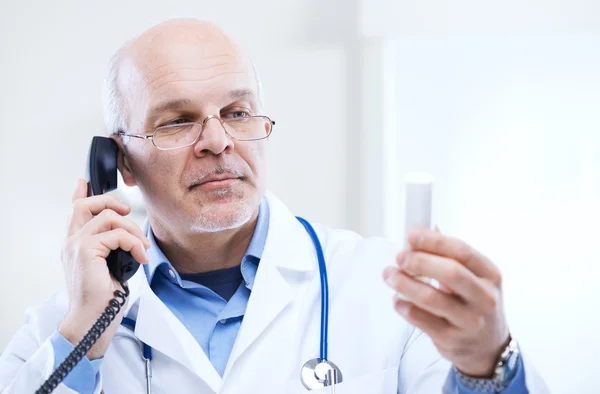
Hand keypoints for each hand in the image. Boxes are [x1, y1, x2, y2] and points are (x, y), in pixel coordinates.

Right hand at [58, 179, 150, 359]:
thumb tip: (129, 236)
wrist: (93, 321)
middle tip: (127, 212)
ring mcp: (76, 246)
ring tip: (142, 248)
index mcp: (74, 246)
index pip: (73, 212)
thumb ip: (110, 248)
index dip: (80, 193)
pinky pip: (117, 235)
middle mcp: (71, 242)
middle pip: (85, 204)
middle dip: (110, 202)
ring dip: (132, 230)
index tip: (84, 182)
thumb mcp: (109, 268)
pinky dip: (134, 244)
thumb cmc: (103, 300)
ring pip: (108, 218)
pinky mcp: (86, 251)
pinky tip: (141, 257)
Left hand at [383, 228, 509, 376]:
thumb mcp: (474, 278)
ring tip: (390, 275)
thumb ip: (449, 256)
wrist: (488, 347)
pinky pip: (421, 320)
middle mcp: (485, 298)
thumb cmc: (474, 304)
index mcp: (490, 275)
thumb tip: (419, 233)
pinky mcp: (452, 339)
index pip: (462, 251)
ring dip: (404, 283)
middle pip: (450, 272)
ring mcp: (469, 321)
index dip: (434, 241)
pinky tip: (397, 299)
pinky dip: (404, 306)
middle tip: (400, 257)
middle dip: (419, 261)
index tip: (411, 236)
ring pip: (431, 298)